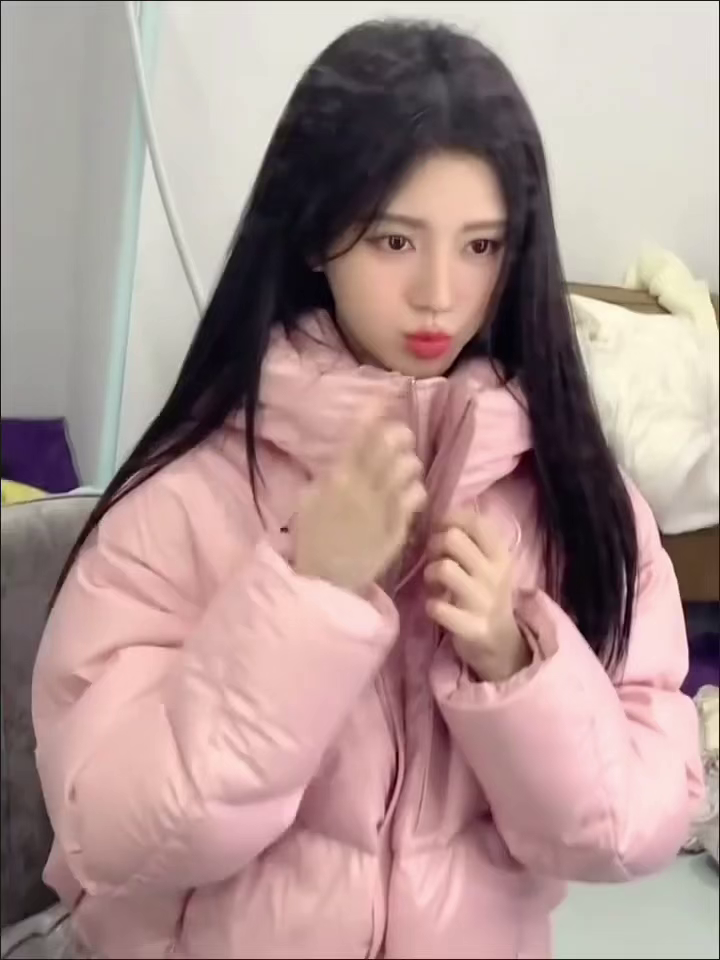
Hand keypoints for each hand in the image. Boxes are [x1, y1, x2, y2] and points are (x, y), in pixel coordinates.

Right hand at [294, 417, 426, 592]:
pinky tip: (413, 492)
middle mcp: (361, 489)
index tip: (383, 399)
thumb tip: (343, 457)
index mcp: (337, 479)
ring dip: (409, 462)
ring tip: (407, 465)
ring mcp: (381, 508)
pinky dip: (416, 490)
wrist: (323, 580)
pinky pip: (414, 498)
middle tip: (401, 436)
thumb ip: (326, 478)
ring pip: (406, 469)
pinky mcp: (397, 528)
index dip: (373, 416)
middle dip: (398, 435)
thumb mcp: (309, 503)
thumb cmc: (313, 541)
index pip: (359, 438)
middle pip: (387, 448)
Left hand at [425, 511, 530, 681]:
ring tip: (433, 582)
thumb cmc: (486, 596)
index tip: (440, 526)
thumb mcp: (489, 565)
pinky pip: (437, 607)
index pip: (476, 521)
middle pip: (453, 538)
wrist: (502, 644)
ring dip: (430, 572)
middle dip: (435, 543)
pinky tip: (435, 606)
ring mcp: (483, 602)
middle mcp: (494, 575)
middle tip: (433, 555)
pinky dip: (431, 604)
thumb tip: (442, 512)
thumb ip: (472, 541)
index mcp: (501, 555)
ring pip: (444, 568)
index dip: (450, 517)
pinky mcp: (471, 627)